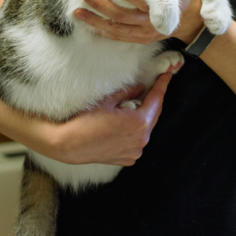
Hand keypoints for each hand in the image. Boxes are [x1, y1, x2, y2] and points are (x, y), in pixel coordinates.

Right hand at [48, 74, 171, 165]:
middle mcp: (142, 139)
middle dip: (154, 100)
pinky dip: (135, 131)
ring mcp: (136, 151)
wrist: (68, 144)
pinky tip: (124, 124)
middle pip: (154, 114)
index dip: (162, 85)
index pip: (157, 100)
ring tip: (133, 106)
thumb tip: (140, 88)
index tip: (167, 76)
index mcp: (139, 123)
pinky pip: (138, 140)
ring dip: (144, 117)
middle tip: (153, 86)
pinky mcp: (128, 159)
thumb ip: (128, 92)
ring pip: (146, 129)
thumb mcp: (108, 100)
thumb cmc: (85, 121)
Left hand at [74, 0, 203, 43]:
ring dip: (95, 21)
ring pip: (116, 29)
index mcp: (164, 6)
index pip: (142, 0)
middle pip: (122, 16)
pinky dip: (102, 32)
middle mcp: (151, 23)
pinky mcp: (140, 39)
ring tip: (76, 11)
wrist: (192, 21)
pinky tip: (87, 24)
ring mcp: (145, 34)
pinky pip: (118, 38)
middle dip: (100, 4)